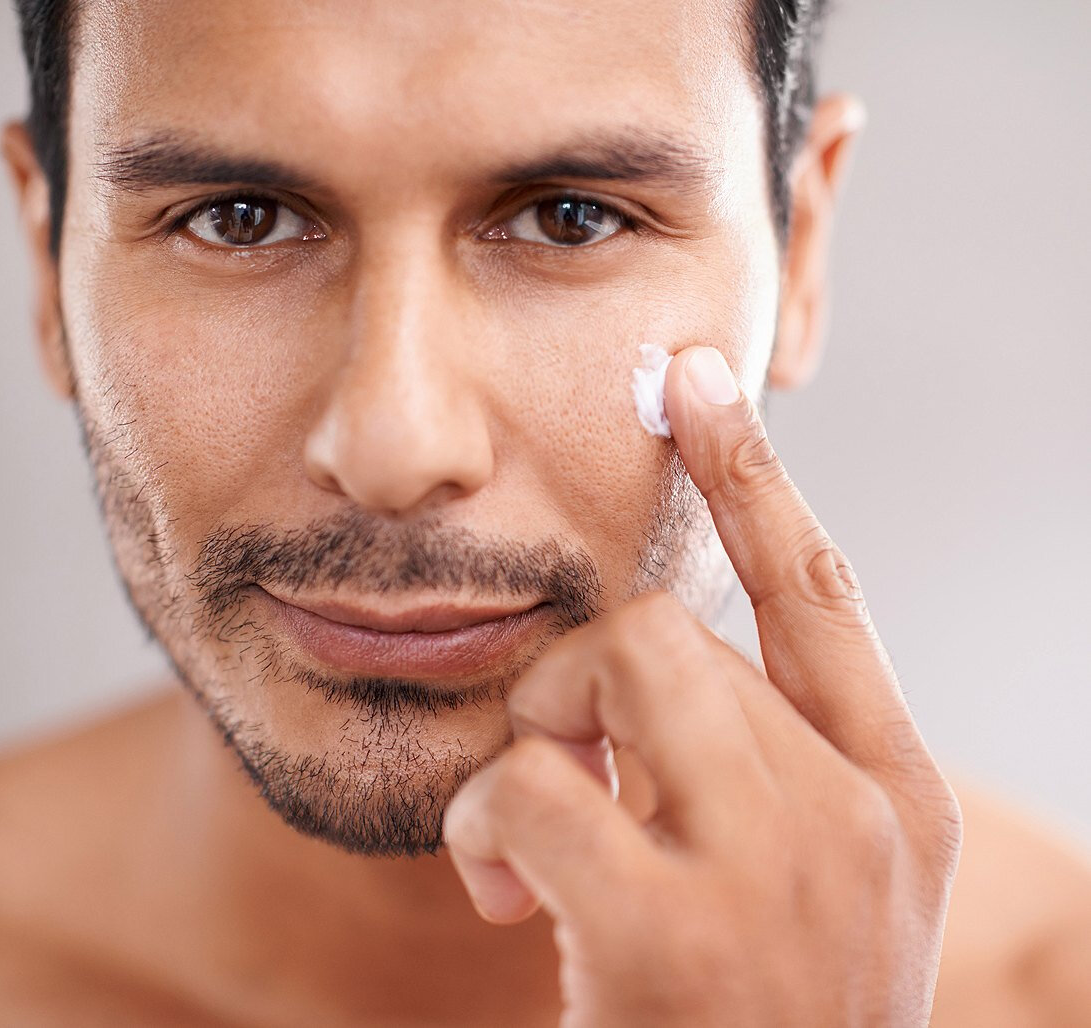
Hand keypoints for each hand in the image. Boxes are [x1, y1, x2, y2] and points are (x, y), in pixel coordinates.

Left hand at [442, 346, 963, 1026]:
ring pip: (613, 667)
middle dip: (581, 675)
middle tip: (558, 762)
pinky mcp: (673, 943)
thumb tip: (644, 649)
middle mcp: (855, 821)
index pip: (819, 587)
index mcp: (892, 798)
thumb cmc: (750, 1017)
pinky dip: (488, 822)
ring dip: (538, 734)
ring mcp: (774, 880)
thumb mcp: (791, 883)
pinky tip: (501, 894)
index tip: (693, 378)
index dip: (751, 471)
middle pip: (670, 625)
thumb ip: (748, 761)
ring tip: (530, 837)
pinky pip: (538, 784)